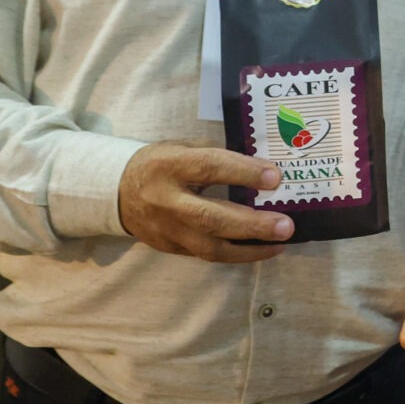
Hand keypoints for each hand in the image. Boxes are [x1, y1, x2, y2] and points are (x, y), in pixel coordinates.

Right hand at [117, 143, 292, 261]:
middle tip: (286, 226)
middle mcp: (166, 200)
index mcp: (170, 165)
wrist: (118, 191)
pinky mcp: (170, 248)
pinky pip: (207, 255)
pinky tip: (262, 249)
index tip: (275, 178)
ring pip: (209, 246)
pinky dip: (237, 254)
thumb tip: (262, 169)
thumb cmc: (162, 163)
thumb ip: (217, 157)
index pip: (210, 168)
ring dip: (250, 248)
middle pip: (210, 217)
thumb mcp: (183, 148)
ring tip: (281, 242)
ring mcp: (166, 230)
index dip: (243, 173)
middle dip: (252, 225)